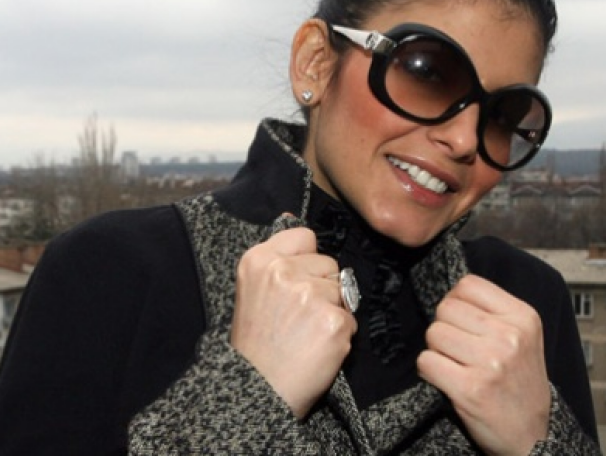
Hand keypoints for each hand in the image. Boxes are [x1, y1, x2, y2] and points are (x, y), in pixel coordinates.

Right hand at [230, 226, 356, 418]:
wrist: (257, 389)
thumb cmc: (257, 343)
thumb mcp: (253, 289)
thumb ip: (277, 255)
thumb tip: (292, 215)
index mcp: (260, 260)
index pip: (305, 237)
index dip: (306, 261)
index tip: (294, 284)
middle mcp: (283, 272)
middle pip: (330, 264)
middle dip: (322, 289)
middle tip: (296, 319)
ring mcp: (310, 296)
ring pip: (343, 291)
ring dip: (333, 312)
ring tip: (305, 334)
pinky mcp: (333, 321)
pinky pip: (352, 319)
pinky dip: (341, 336)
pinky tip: (317, 348)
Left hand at [417, 275, 550, 455]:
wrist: (533, 434)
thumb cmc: (521, 384)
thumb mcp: (524, 337)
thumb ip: (492, 312)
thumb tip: (450, 294)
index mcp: (523, 317)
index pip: (468, 284)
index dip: (456, 301)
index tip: (460, 320)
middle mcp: (509, 336)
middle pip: (446, 308)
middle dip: (445, 327)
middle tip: (459, 349)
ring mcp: (490, 362)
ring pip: (433, 333)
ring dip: (436, 350)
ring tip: (456, 365)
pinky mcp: (470, 389)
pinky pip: (426, 362)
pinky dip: (430, 371)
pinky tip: (447, 380)